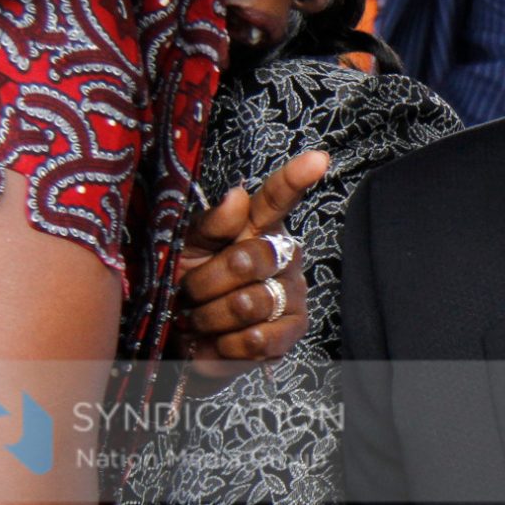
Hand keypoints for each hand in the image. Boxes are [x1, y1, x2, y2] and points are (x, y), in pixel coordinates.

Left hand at [175, 150, 330, 374]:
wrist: (188, 340)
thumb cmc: (188, 285)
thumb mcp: (186, 249)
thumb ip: (210, 225)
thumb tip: (236, 196)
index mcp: (256, 226)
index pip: (278, 197)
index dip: (296, 178)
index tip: (318, 158)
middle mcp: (283, 255)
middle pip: (247, 261)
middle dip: (204, 283)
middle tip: (189, 294)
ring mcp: (293, 292)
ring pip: (248, 304)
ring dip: (210, 318)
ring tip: (201, 320)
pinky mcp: (294, 330)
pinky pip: (258, 338)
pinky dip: (226, 345)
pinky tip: (219, 342)